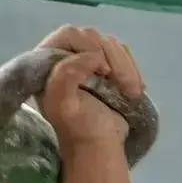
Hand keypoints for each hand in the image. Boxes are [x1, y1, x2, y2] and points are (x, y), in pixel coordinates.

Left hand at [36, 25, 145, 155]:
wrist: (99, 147)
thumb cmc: (79, 129)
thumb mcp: (64, 106)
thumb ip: (66, 76)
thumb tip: (91, 56)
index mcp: (46, 65)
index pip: (67, 34)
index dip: (88, 48)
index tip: (103, 72)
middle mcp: (63, 58)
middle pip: (92, 37)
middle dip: (111, 60)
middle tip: (122, 85)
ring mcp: (85, 61)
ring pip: (110, 44)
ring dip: (125, 68)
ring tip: (131, 93)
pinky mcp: (105, 67)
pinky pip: (122, 55)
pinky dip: (132, 70)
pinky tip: (135, 90)